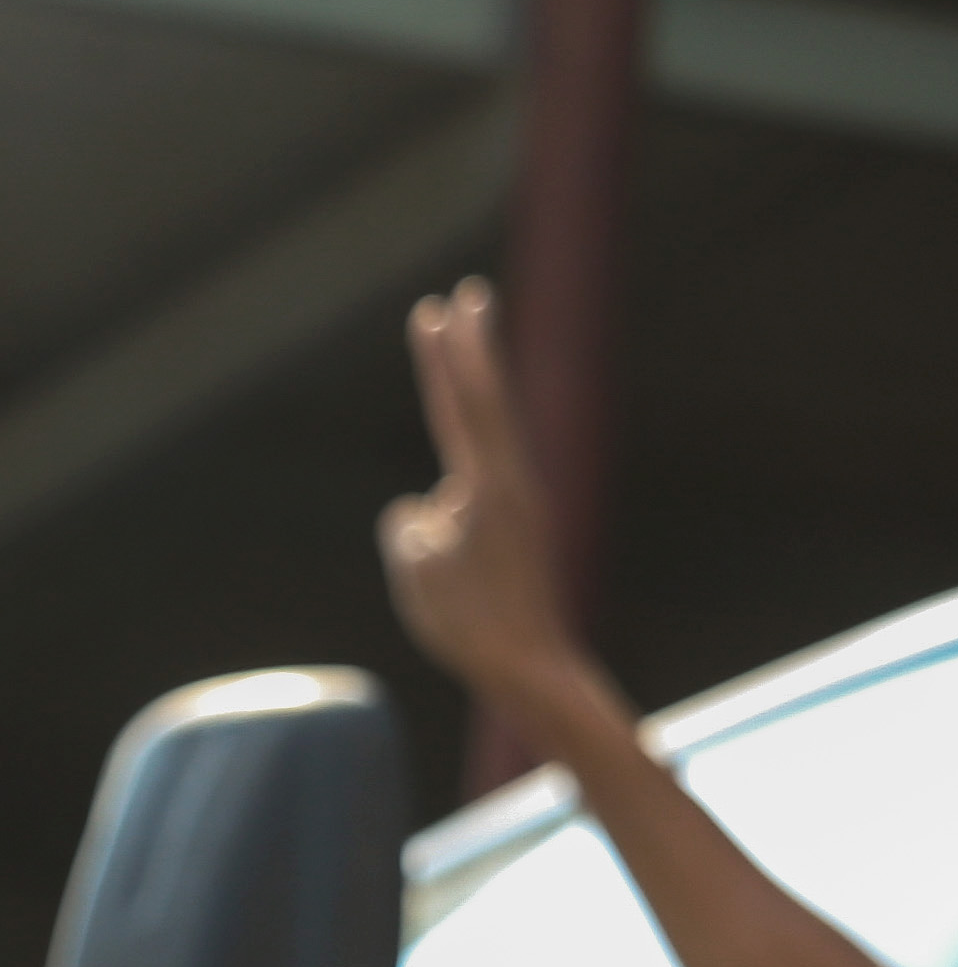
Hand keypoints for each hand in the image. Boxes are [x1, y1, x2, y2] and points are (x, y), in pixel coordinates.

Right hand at [379, 289, 629, 756]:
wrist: (533, 672)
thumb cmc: (472, 628)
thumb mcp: (418, 571)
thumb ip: (415, 527)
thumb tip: (428, 513)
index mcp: (491, 490)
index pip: (466, 406)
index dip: (450, 356)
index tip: (439, 310)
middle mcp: (511, 490)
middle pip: (486, 405)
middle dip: (474, 351)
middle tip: (472, 295)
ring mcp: (517, 511)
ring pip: (468, 469)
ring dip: (455, 456)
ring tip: (455, 499)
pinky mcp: (515, 535)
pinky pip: (461, 516)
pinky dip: (443, 532)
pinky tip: (453, 585)